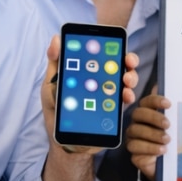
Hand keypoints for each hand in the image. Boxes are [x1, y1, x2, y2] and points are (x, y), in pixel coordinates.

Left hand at [42, 36, 139, 155]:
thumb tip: (56, 39)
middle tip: (128, 61)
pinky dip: (129, 96)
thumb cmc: (56, 112)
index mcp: (88, 73)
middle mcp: (102, 82)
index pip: (104, 55)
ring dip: (131, 77)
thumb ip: (54, 63)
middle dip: (128, 61)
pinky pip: (125, 101)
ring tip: (127, 80)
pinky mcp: (114, 111)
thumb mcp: (50, 85)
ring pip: (127, 82)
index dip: (112, 47)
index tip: (115, 44)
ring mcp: (110, 96)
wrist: (63, 141)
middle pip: (120, 66)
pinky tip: (126, 96)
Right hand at [125, 90, 170, 180]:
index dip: (155, 100)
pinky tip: (161, 150)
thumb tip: (172, 91)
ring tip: (167, 140)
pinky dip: (150, 148)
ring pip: (135, 130)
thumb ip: (173, 112)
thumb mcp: (176, 127)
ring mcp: (133, 138)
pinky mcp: (133, 152)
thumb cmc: (172, 143)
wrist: (170, 166)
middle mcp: (138, 123)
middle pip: (138, 113)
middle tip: (167, 124)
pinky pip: (135, 146)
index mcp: (148, 114)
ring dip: (153, 134)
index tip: (168, 104)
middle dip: (153, 117)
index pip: (147, 101)